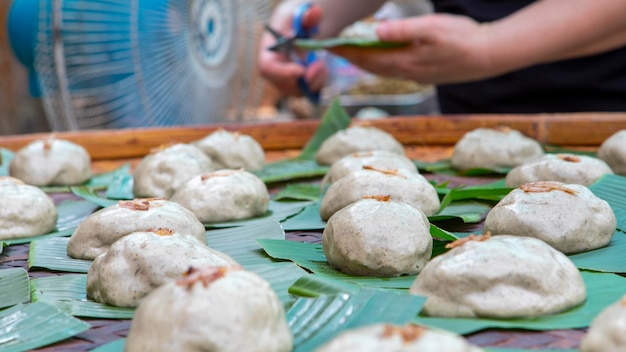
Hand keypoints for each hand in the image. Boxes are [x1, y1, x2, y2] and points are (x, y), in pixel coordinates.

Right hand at [258, 2, 327, 96]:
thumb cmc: (294, 21)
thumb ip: (307, 16)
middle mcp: (274, 71)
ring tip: (322, 65)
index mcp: (268, 53)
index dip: (283, 73)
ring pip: (299, 91)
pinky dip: (318, 83)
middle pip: (285, 85)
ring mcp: (286, 81)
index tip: (301, 70)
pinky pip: (308, 91)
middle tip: (320, 66)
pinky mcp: (299, 85)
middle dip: (305, 79)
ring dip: (314, 81)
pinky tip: (323, 70)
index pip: (268, 69)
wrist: (299, 29)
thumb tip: (315, 13)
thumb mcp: (299, 15)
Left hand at [329, 14, 498, 83]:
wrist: (490, 55)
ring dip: (366, 63)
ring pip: (383, 71)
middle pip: (371, 68)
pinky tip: (381, 57)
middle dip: (352, 59)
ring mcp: (416, 76)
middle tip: (335, 49)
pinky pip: (394, 71)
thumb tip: (376, 31)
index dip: (348, 52)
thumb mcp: (432, 28)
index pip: (368, 59)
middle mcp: (407, 73)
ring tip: (353, 53)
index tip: (331, 46)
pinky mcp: (424, 75)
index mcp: (406, 62)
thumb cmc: (463, 38)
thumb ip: (403, 30)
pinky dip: (381, 64)